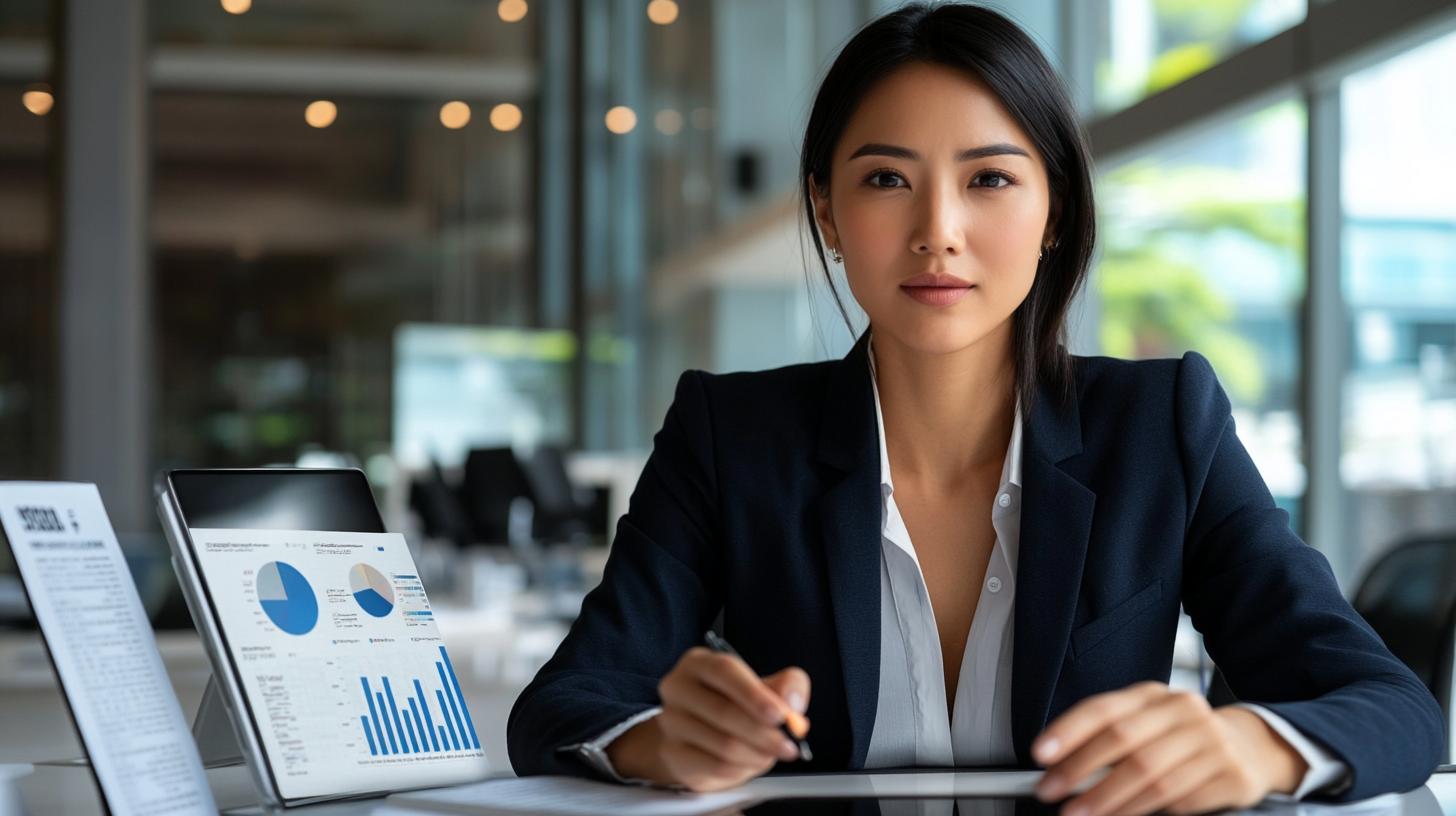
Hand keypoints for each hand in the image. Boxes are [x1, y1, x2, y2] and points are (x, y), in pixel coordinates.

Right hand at [606, 647, 809, 790]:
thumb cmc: (735, 705)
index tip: (780, 715)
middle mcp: (678, 687)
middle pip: (723, 710)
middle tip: (787, 745)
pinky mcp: (672, 753)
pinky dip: (741, 769)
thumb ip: (788, 686)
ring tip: (770, 754)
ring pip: (723, 743)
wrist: (700, 737)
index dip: (754, 694)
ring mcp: (670, 721)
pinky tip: (750, 763)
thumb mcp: (767, 688)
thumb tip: (792, 702)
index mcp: (699, 663)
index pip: (724, 671)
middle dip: (764, 733)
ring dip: (757, 754)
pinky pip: (714, 766)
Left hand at [1032, 682, 1306, 815]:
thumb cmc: (1182, 737)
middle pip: (1123, 741)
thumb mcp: (1147, 724)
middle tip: (1051, 791)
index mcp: (1154, 696)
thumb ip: (1108, 736)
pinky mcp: (1233, 775)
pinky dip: (1148, 811)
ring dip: (1109, 800)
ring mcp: (1212, 742)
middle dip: (1080, 770)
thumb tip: (1058, 763)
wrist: (1249, 746)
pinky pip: (1181, 799)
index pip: (1104, 709)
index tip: (1041, 753)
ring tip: (1080, 812)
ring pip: (1151, 775)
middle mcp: (1184, 712)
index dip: (1068, 731)